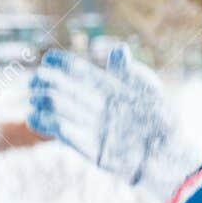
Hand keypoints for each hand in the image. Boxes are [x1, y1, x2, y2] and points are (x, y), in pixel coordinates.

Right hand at [27, 44, 201, 202]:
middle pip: (58, 86)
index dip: (60, 62)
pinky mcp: (85, 144)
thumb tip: (119, 49)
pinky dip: (45, 123)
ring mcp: (86, 122)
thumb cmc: (160, 119)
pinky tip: (35, 116)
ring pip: (53, 106)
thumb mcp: (149, 91)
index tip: (50, 60)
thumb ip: (131, 72)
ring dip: (42, 100)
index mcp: (104, 85)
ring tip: (39, 98)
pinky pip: (60, 131)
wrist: (165, 153)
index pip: (75, 69)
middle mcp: (91, 102)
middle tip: (39, 81)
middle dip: (44, 81)